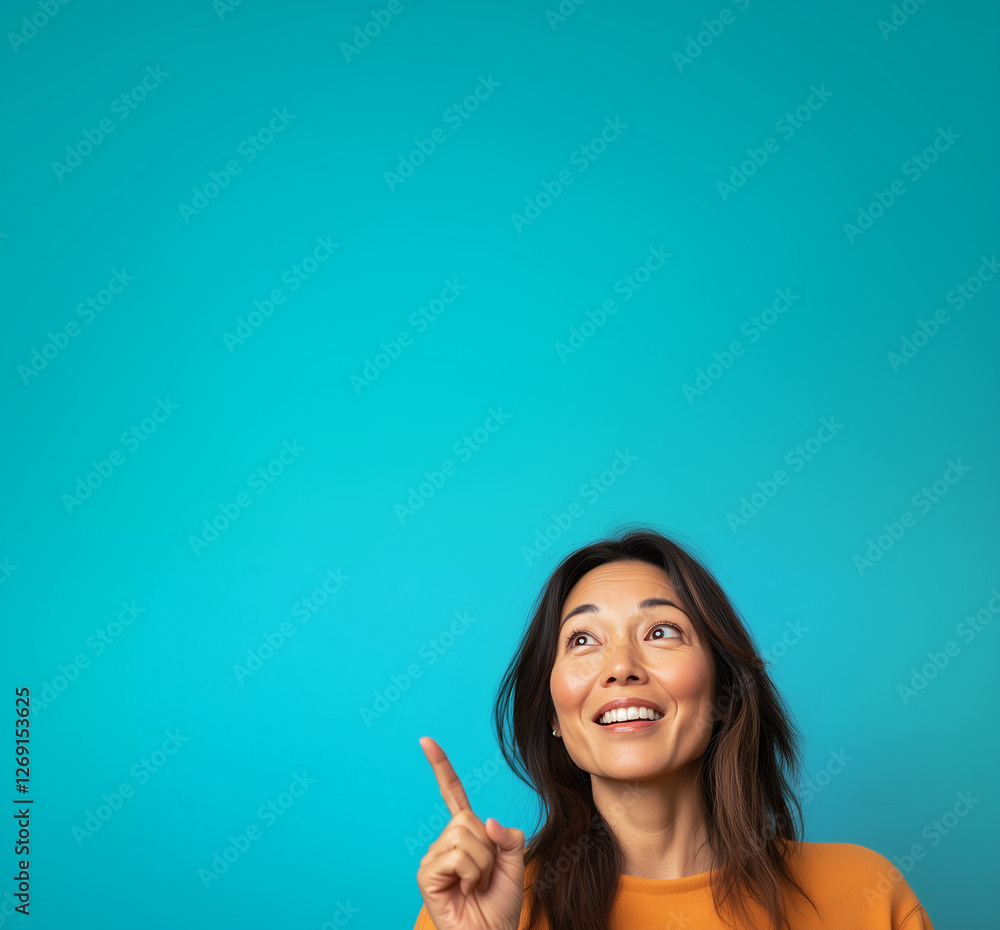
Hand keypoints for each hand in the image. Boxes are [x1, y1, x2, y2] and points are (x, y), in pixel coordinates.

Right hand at [416, 737, 525, 929]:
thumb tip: (486, 821)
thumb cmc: (500, 904)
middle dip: (488, 849)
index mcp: (466, 833)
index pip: (452, 793)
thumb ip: (508, 836)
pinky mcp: (427, 875)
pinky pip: (455, 856)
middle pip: (468, 820)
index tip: (426, 741)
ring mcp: (433, 857)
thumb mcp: (515, 862)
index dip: (441, 767)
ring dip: (481, 865)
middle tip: (485, 876)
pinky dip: (469, 874)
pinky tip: (463, 891)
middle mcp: (445, 841)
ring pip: (464, 837)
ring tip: (474, 885)